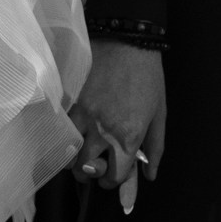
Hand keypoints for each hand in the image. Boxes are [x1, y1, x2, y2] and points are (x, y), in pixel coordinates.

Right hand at [69, 41, 166, 211]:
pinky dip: (65, 135)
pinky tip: (73, 130)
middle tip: (94, 164)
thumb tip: (151, 175)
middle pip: (83, 170)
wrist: (126, 40)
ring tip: (81, 149)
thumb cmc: (148, 76)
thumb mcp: (160, 114)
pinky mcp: (69, 102)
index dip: (112, 181)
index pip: (112, 177)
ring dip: (72, 156)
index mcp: (128, 138)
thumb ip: (155, 148)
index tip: (112, 173)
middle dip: (88, 173)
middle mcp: (102, 132)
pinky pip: (60, 129)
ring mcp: (82, 117)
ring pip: (66, 152)